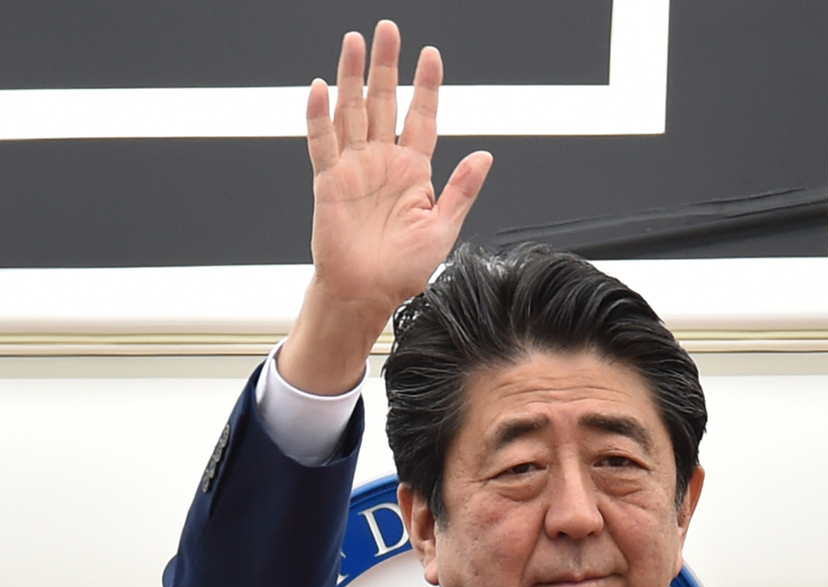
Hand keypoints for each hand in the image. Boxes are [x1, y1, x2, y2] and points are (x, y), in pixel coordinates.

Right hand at [282, 21, 492, 394]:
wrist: (368, 293)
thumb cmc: (404, 268)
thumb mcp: (444, 228)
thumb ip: (461, 190)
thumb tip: (484, 156)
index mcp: (414, 171)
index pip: (421, 117)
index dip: (426, 87)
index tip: (431, 56)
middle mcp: (382, 161)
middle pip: (384, 102)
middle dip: (387, 66)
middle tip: (388, 30)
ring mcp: (353, 167)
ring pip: (352, 112)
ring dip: (352, 77)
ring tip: (354, 43)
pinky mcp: (328, 181)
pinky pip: (322, 143)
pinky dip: (320, 116)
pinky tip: (321, 89)